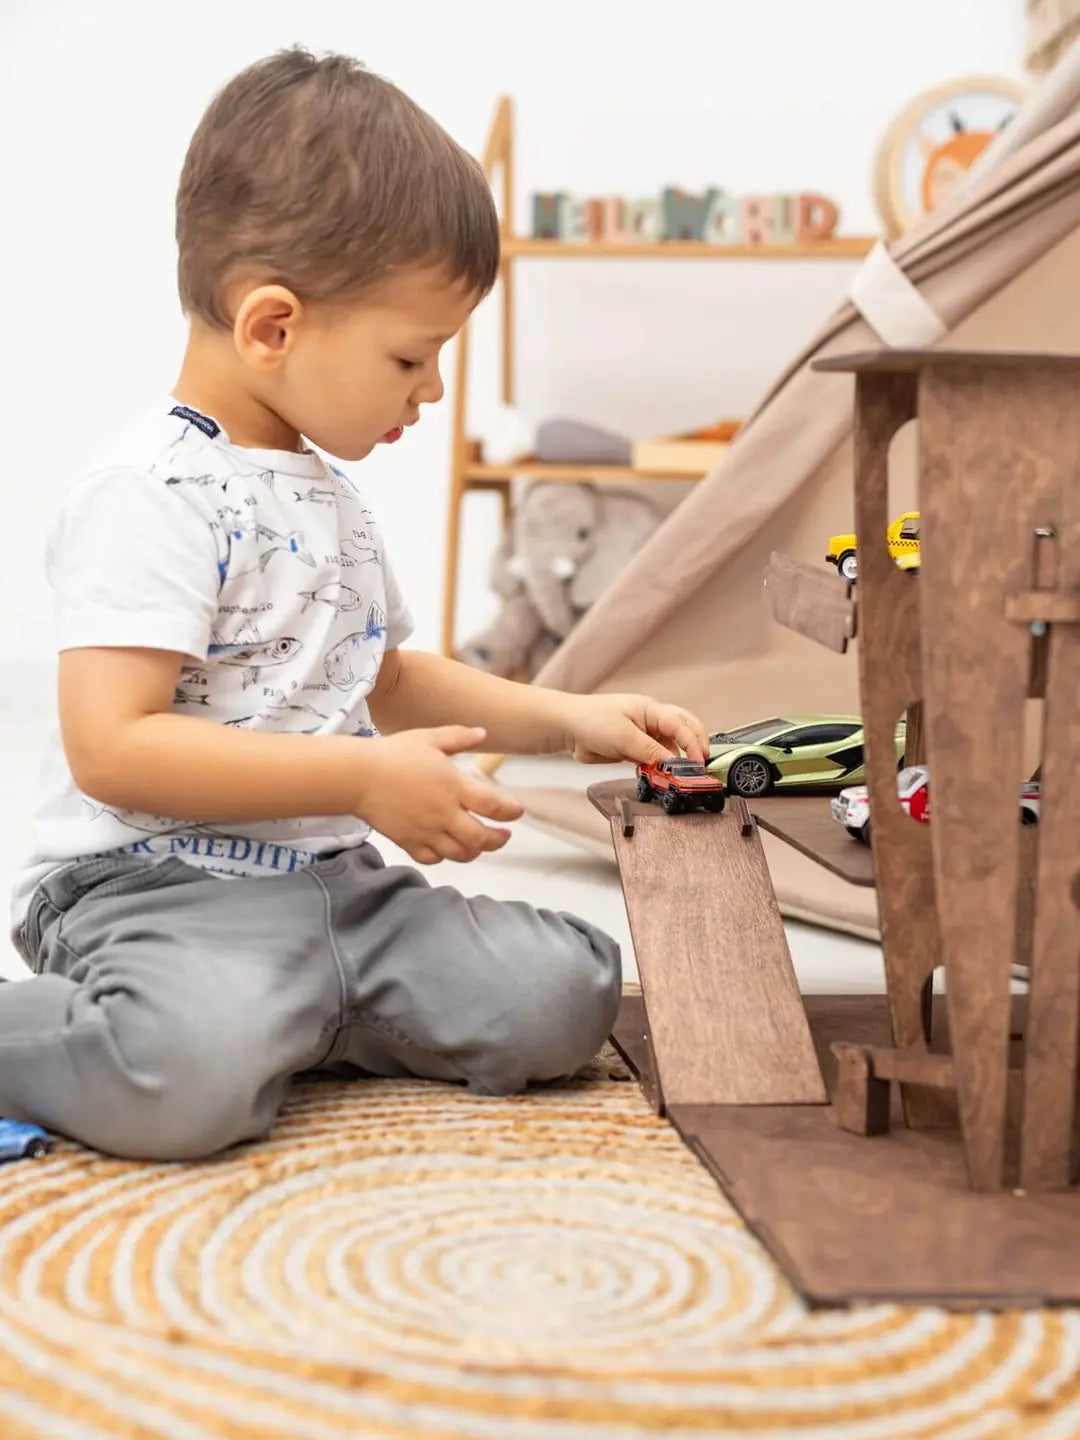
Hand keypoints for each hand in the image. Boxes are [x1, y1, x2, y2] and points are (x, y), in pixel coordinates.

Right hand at [354, 726, 522, 864]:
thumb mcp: (429, 738)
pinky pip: (432, 859)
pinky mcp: (408, 841)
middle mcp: (444, 812)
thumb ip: (459, 737)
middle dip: (498, 840)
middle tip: (504, 835)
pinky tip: (446, 848)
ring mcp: (426, 830)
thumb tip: (483, 733)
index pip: (493, 806)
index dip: (510, 812)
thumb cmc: (393, 753)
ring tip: (478, 844)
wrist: (357, 776)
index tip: (517, 812)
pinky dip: (443, 857)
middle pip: (481, 838)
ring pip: (459, 853)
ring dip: (474, 851)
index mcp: (453, 786)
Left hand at [562, 694, 709, 766]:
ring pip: (669, 747)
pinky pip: (654, 758)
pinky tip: (662, 778)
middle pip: (683, 730)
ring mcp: (643, 735)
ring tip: (681, 777)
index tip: (698, 762)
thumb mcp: (624, 737)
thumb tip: (672, 764)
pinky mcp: (634, 749)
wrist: (567, 728)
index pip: (681, 725)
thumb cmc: (592, 721)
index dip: (692, 743)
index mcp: (651, 710)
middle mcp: (651, 721)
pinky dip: (661, 768)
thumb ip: (650, 751)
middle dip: (695, 746)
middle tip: (701, 766)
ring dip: (677, 760)